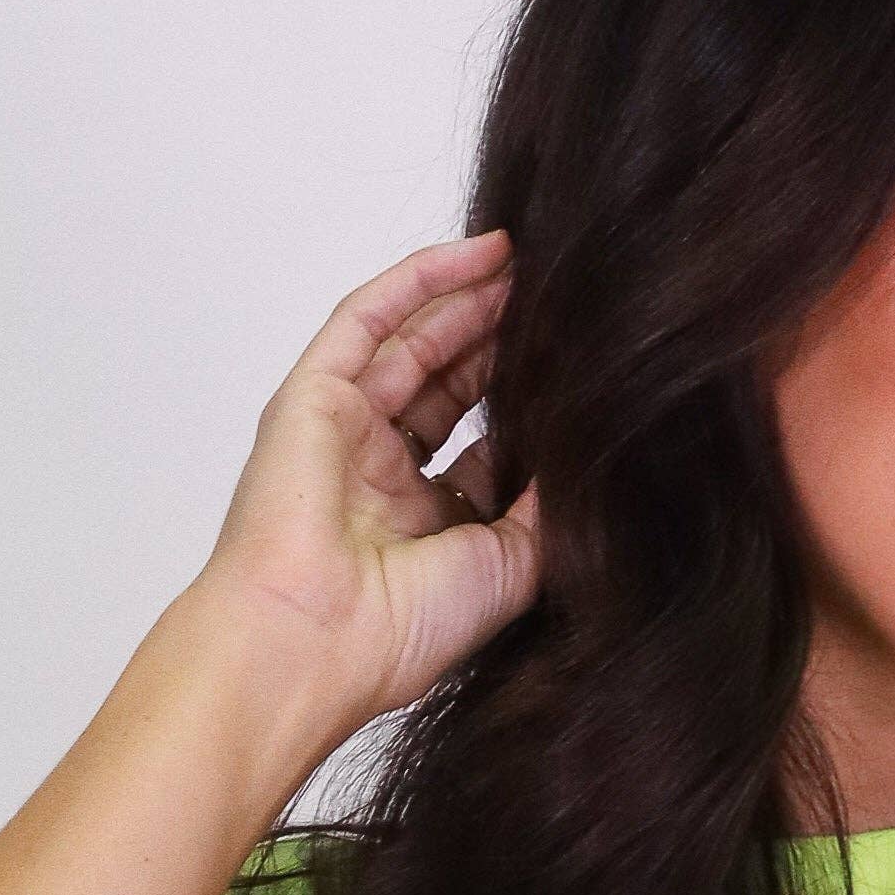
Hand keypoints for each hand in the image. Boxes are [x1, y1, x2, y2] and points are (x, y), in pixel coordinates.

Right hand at [186, 231, 540, 748]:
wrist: (314, 640)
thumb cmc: (399, 629)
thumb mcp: (508, 567)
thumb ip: (545, 511)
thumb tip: (583, 459)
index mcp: (420, 527)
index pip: (480, 448)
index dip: (524, 405)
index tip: (574, 373)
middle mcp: (378, 476)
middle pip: (446, 385)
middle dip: (499, 340)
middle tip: (555, 301)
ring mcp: (342, 432)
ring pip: (411, 343)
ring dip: (469, 301)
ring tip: (528, 266)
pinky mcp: (311, 397)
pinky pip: (368, 319)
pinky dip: (420, 282)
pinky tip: (478, 253)